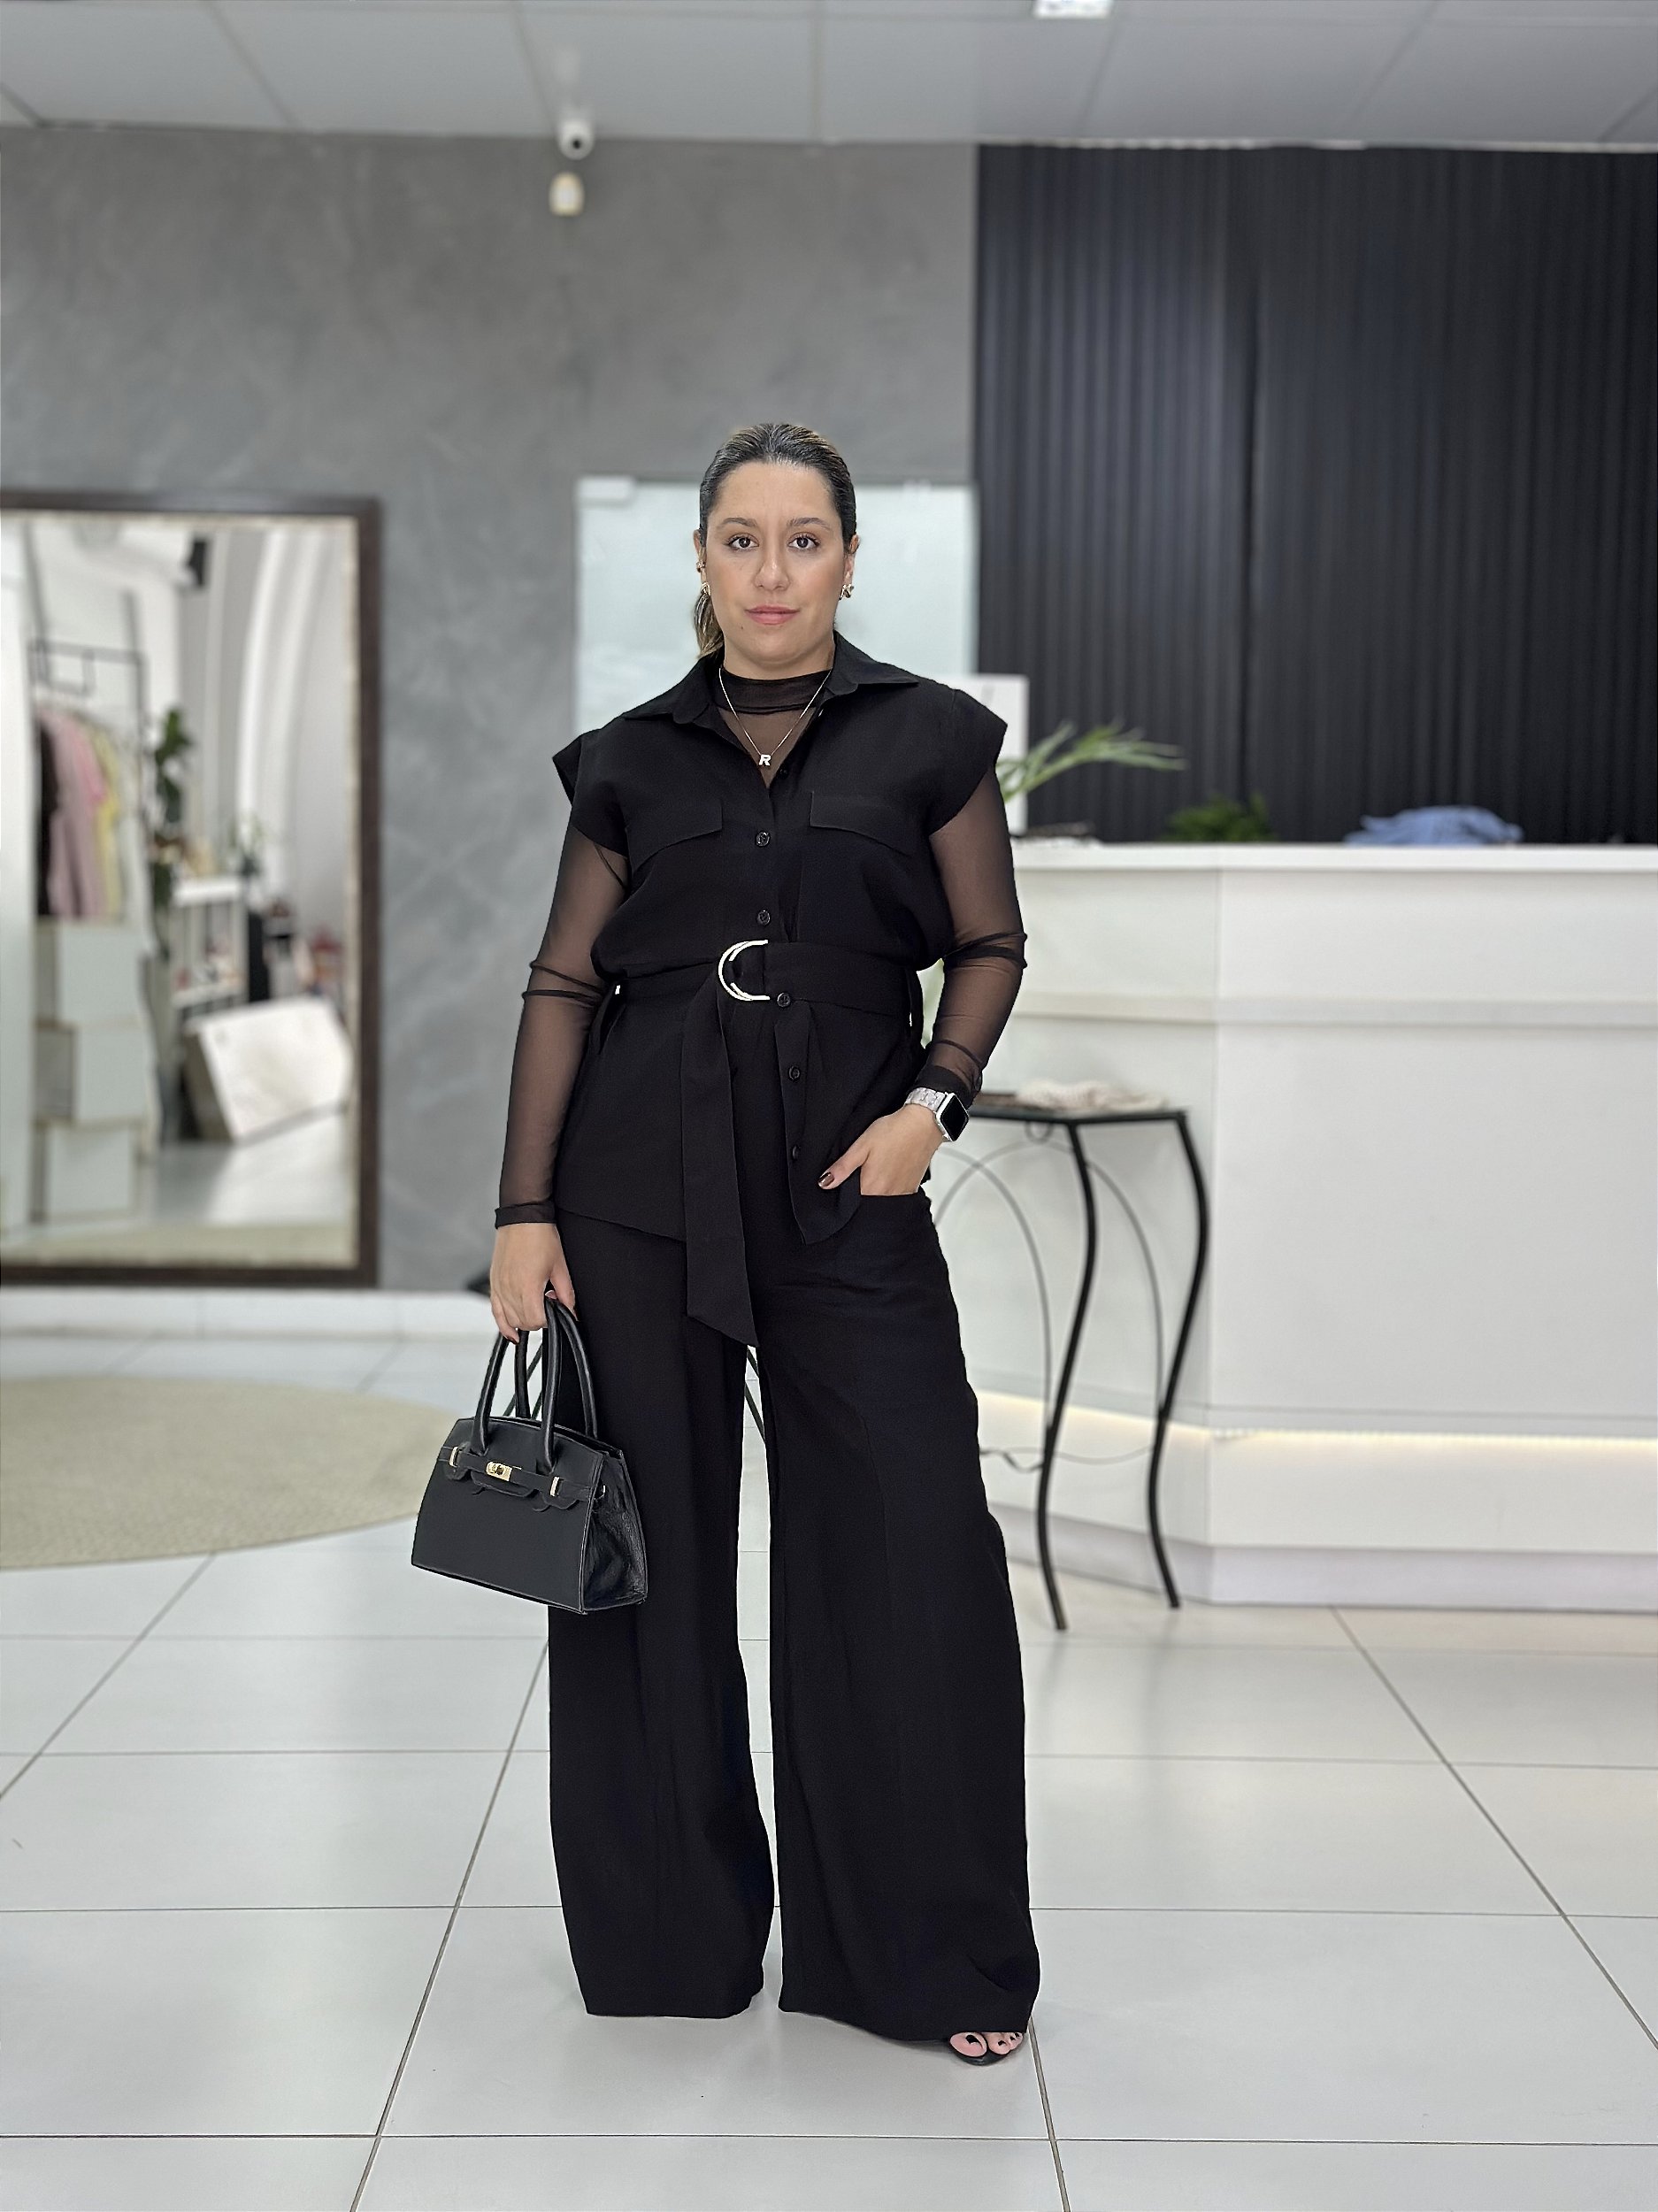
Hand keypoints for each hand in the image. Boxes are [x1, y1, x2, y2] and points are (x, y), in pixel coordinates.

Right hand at [489, 1221, 576, 1339]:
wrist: (522, 1218)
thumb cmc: (540, 1236)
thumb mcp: (559, 1266)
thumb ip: (566, 1293)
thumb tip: (571, 1312)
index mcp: (527, 1286)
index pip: (536, 1320)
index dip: (549, 1319)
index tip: (555, 1309)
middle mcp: (510, 1289)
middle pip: (523, 1322)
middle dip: (538, 1319)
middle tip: (547, 1303)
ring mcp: (499, 1287)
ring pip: (510, 1320)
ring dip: (524, 1319)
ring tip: (534, 1304)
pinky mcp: (494, 1283)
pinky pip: (495, 1312)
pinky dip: (504, 1325)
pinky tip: (512, 1333)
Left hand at [818, 1102, 943, 1196]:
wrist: (924, 1125)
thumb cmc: (894, 1132)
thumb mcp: (861, 1145)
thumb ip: (842, 1168)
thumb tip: (825, 1183)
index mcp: (871, 1187)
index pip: (850, 1205)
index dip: (843, 1197)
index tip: (842, 1185)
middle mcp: (887, 1195)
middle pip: (866, 1206)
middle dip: (858, 1198)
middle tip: (858, 1176)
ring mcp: (901, 1194)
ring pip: (880, 1203)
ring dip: (874, 1194)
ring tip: (874, 1174)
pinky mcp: (911, 1189)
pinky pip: (894, 1198)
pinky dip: (888, 1192)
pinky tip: (887, 1176)